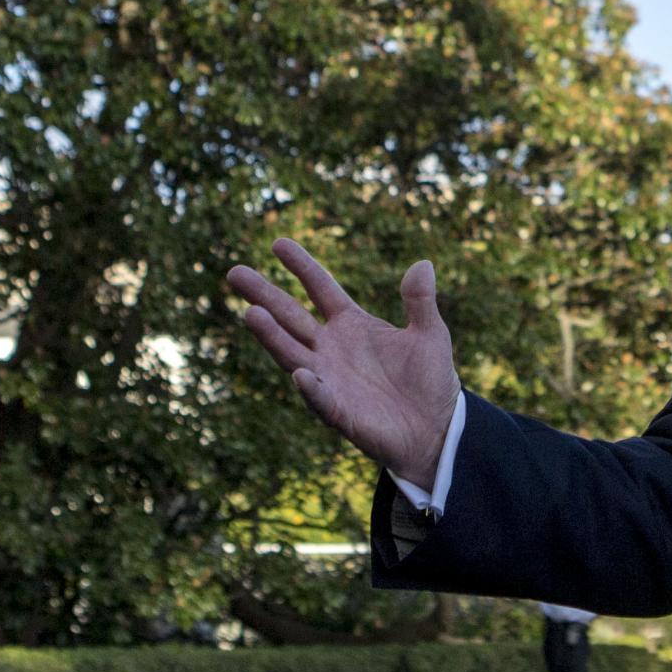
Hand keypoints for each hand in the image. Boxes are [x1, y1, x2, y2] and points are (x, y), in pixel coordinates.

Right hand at [225, 239, 458, 490]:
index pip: (321, 288)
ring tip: (251, 313)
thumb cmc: (430, 379)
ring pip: (292, 353)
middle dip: (264, 295)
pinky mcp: (339, 411)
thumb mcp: (430, 334)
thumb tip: (423, 263)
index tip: (278, 242)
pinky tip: (303, 374)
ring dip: (272, 336)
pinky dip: (312, 388)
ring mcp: (330, 378)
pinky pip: (321, 398)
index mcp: (351, 324)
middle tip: (234, 272)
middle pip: (290, 316)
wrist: (436, 428)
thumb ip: (420, 301)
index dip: (302, 266)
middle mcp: (331, 348)